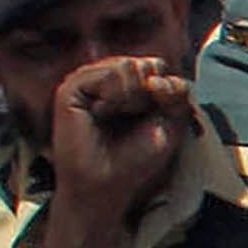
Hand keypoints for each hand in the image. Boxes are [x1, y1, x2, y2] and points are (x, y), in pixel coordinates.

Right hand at [42, 59, 192, 230]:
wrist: (106, 184)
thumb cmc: (137, 159)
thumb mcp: (171, 125)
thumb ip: (177, 95)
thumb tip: (159, 77)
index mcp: (130, 85)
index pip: (157, 66)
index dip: (166, 89)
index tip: (158, 114)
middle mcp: (108, 79)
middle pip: (145, 63)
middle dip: (150, 94)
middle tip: (135, 118)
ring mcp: (88, 82)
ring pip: (127, 65)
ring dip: (133, 96)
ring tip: (118, 116)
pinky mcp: (70, 90)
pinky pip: (105, 74)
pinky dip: (116, 94)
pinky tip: (103, 112)